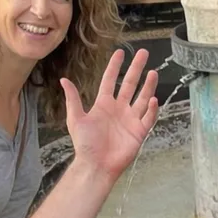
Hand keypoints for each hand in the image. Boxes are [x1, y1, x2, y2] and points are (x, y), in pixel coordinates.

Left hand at [61, 49, 158, 180]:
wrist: (96, 165)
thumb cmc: (85, 144)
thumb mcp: (76, 119)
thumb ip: (73, 99)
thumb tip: (64, 80)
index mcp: (104, 104)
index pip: (110, 80)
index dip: (115, 66)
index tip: (121, 52)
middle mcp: (119, 108)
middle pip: (130, 84)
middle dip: (137, 69)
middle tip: (144, 54)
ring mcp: (130, 119)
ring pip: (142, 97)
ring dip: (148, 85)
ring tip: (153, 73)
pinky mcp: (139, 131)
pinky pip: (148, 117)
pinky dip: (152, 108)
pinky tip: (153, 99)